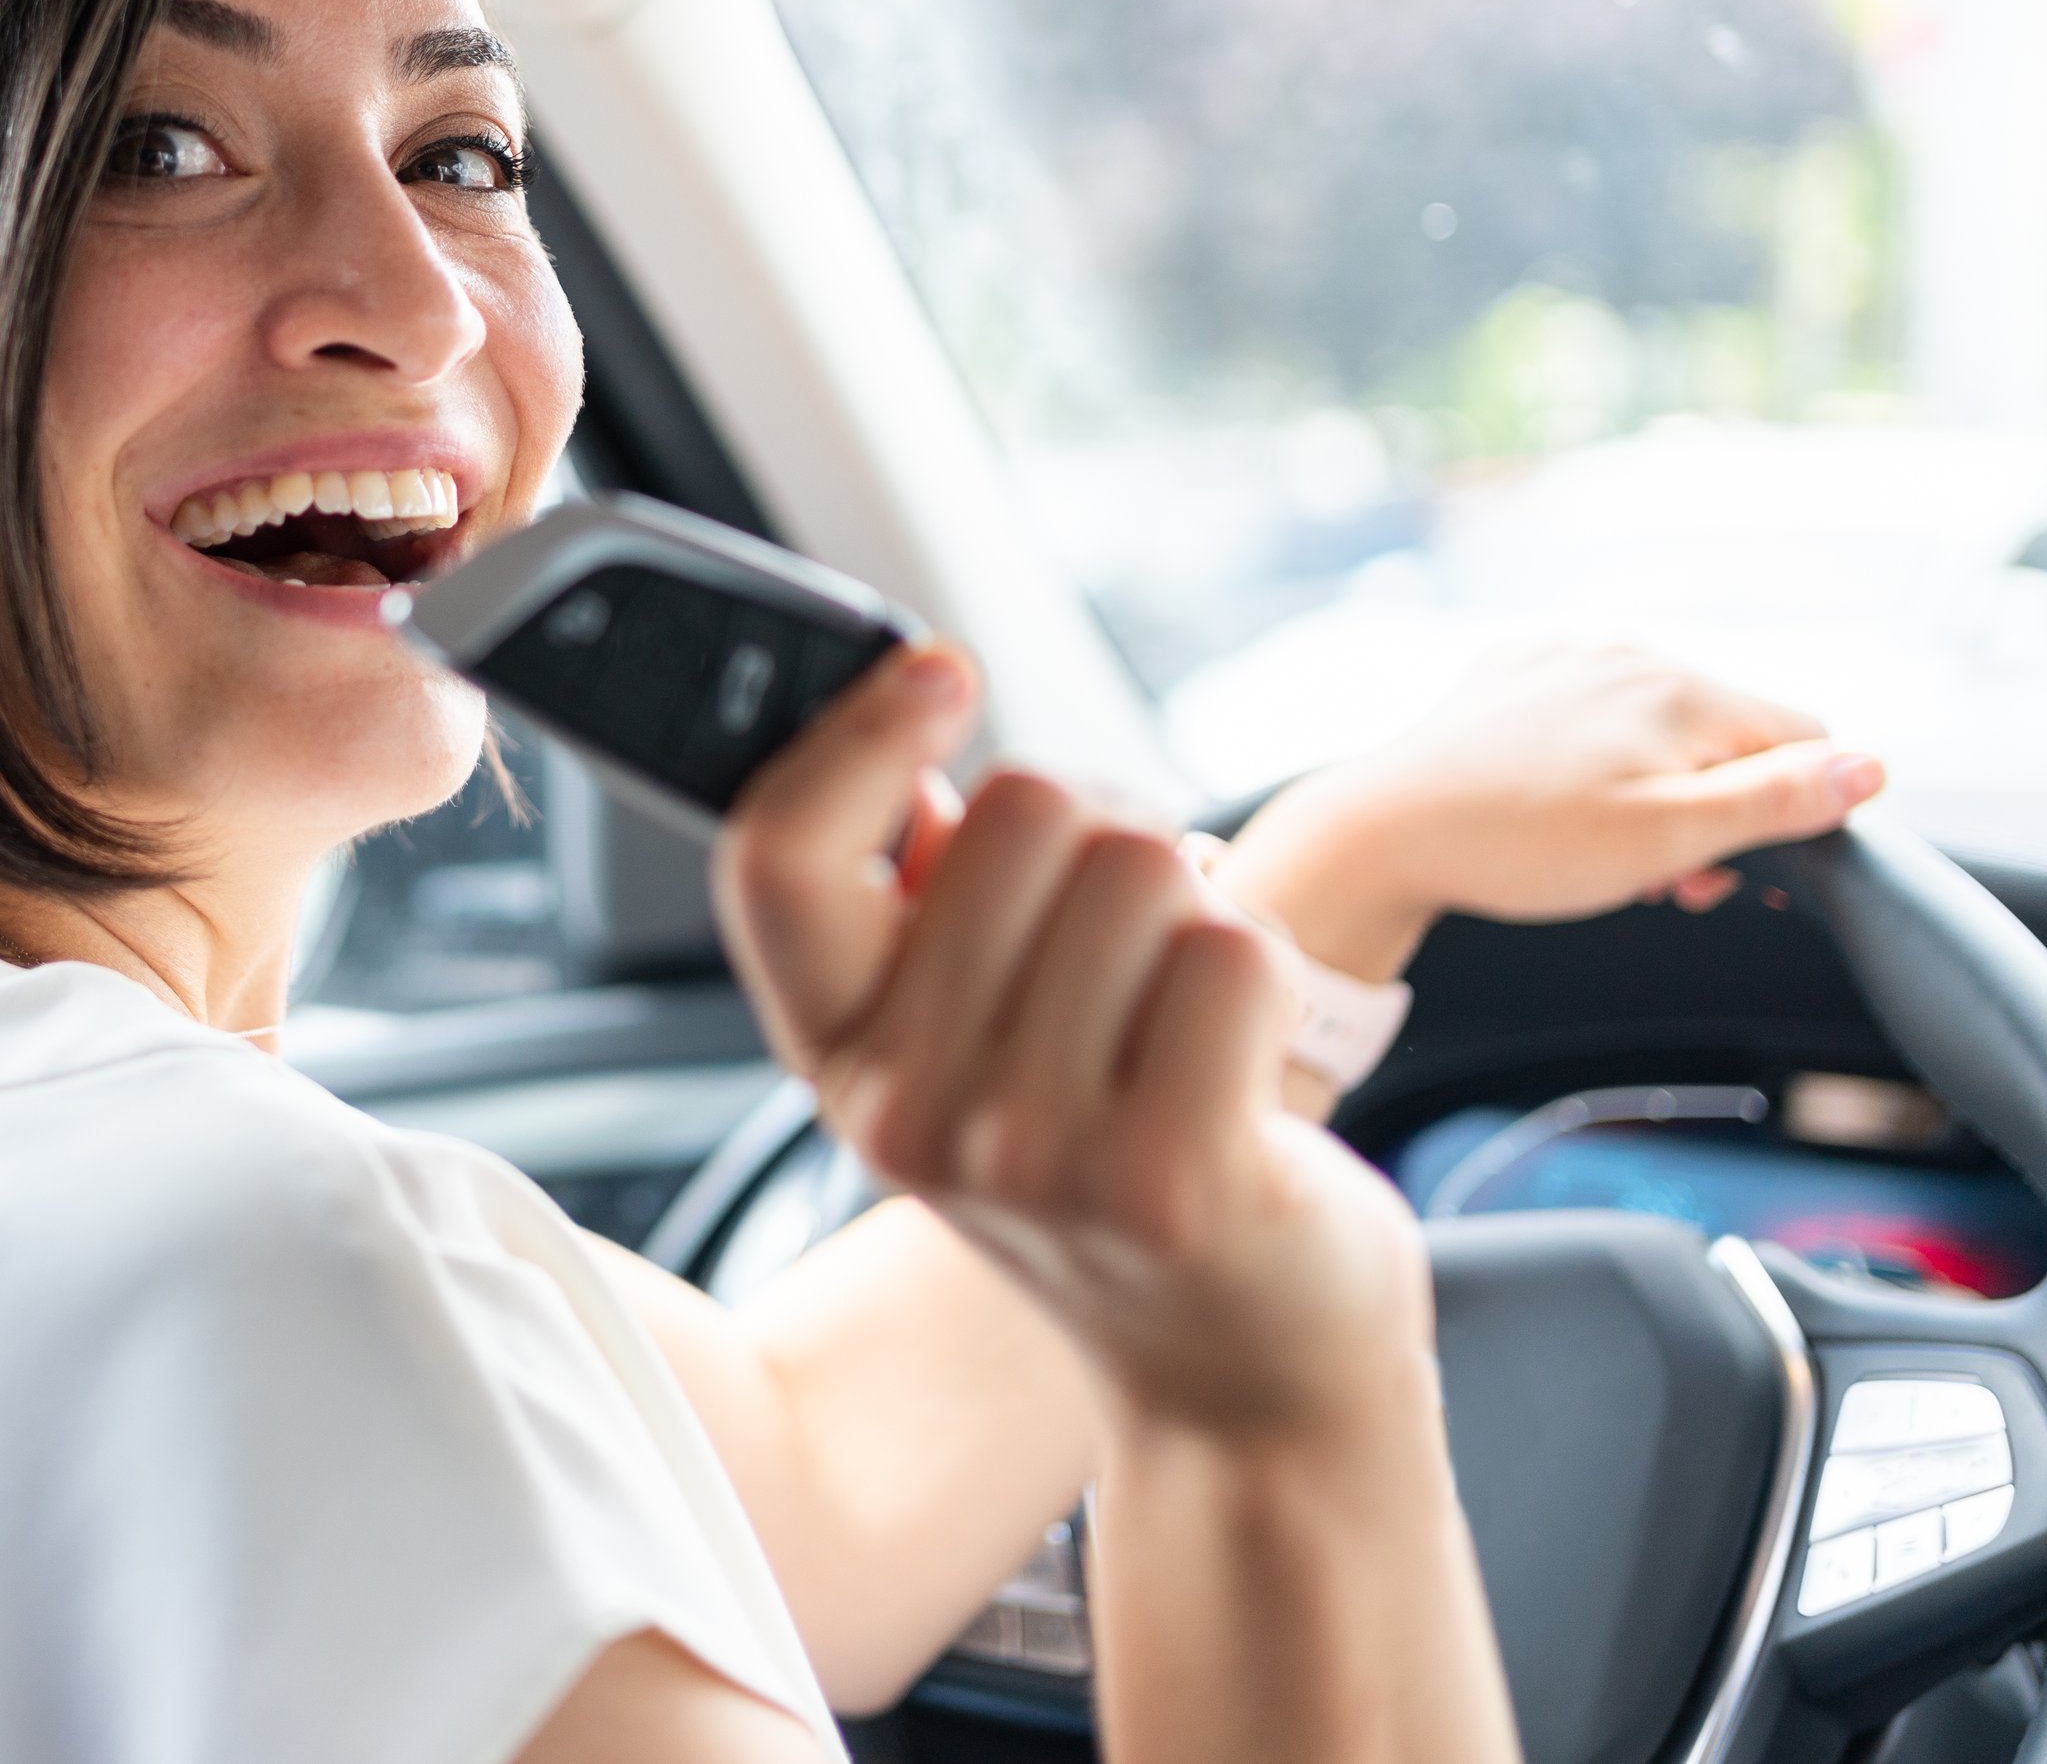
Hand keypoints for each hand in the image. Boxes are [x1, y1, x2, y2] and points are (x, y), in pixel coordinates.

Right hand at [712, 644, 1434, 1444]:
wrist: (1246, 1372)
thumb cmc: (1120, 1163)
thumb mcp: (973, 1045)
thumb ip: (924, 906)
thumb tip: (905, 721)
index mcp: (843, 1061)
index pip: (777, 855)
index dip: (856, 733)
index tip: (940, 675)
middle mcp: (910, 1116)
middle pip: (1018, 809)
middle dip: (1107, 832)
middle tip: (1132, 944)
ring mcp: (1031, 1156)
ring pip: (1141, 864)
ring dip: (1198, 908)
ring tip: (1186, 1015)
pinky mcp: (1169, 1180)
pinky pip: (1233, 952)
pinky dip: (1269, 970)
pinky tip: (1246, 1060)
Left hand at [1212, 640, 1887, 987]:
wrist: (1383, 829)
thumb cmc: (1522, 844)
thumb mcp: (1668, 840)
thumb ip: (1776, 802)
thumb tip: (1874, 769)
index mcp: (1683, 690)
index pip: (1805, 738)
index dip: (1792, 814)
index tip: (1726, 874)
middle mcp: (1631, 654)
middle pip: (1730, 734)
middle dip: (1714, 811)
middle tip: (1660, 881)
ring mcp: (1566, 658)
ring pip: (1659, 728)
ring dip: (1656, 794)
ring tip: (1603, 855)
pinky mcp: (1512, 675)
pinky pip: (1590, 717)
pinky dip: (1594, 765)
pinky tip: (1551, 810)